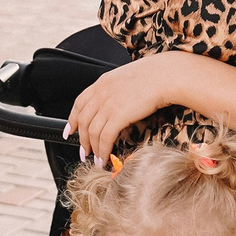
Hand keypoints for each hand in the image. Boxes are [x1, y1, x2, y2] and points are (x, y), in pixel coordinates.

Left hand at [64, 54, 194, 163]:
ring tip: (96, 159)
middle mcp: (101, 93)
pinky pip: (104, 138)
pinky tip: (105, 158)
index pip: (79, 104)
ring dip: (92, 149)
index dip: (72, 120)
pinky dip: (103, 151)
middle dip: (81, 139)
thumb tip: (115, 105)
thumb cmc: (153, 76)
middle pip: (83, 121)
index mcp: (102, 83)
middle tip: (83, 151)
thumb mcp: (126, 78)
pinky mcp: (118, 116)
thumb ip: (115, 91)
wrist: (165, 76)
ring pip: (92, 132)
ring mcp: (107, 105)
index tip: (70, 131)